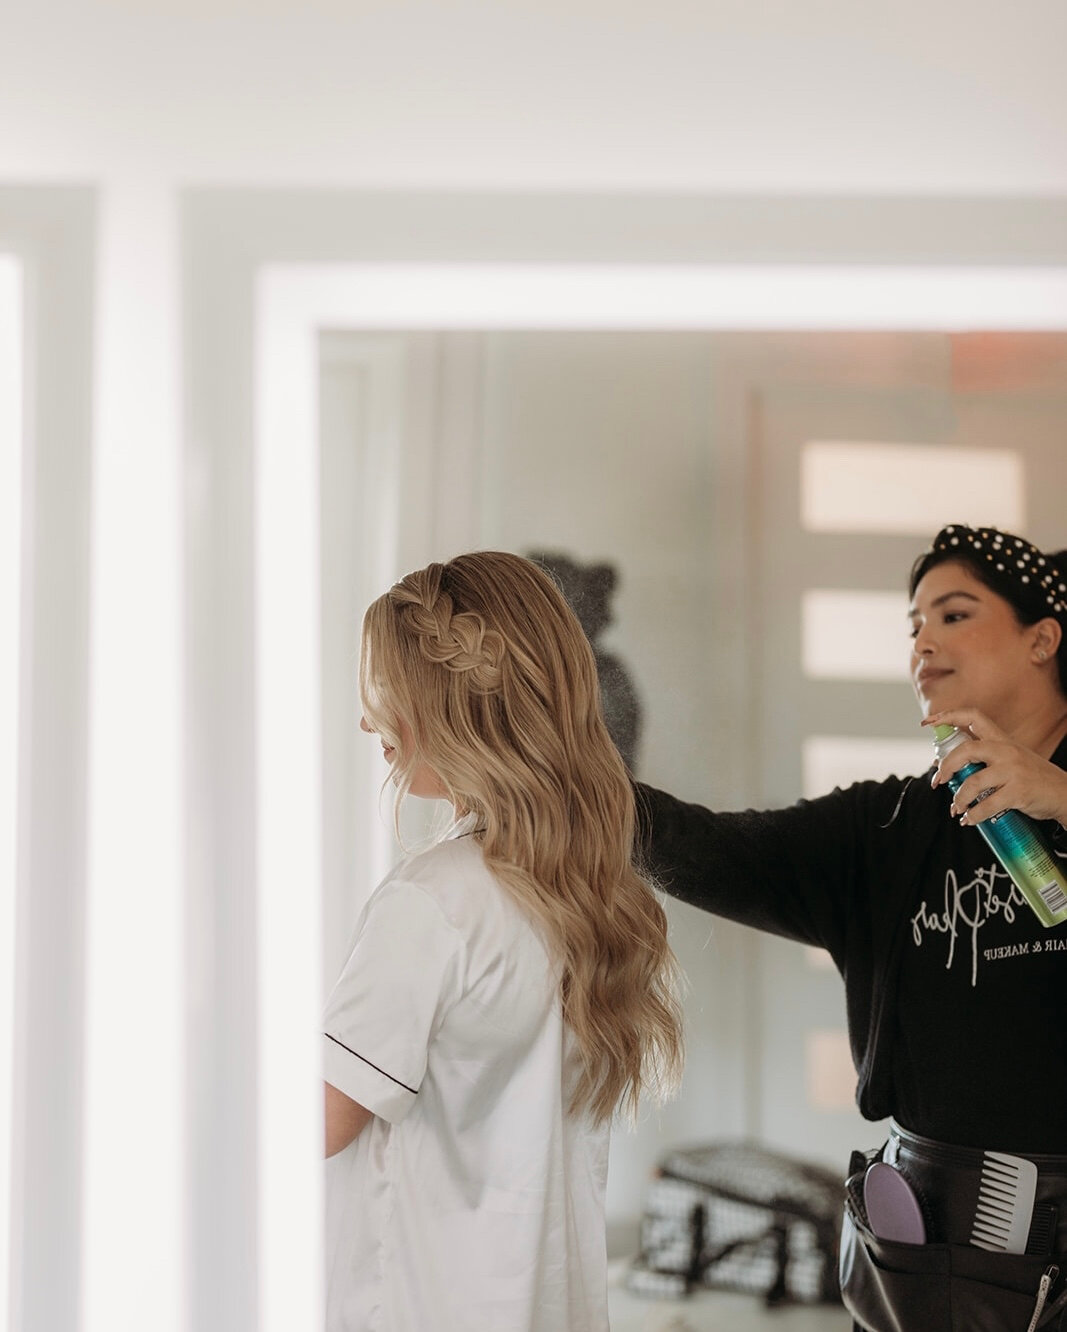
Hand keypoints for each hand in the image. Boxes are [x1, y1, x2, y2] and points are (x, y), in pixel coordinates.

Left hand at [924, 709, 1066, 827]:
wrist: (1064, 794)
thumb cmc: (1032, 778)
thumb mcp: (1011, 758)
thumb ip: (986, 757)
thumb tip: (949, 766)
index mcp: (1002, 739)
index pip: (973, 716)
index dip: (947, 716)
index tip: (927, 723)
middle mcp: (1006, 750)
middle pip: (965, 750)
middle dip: (946, 766)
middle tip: (939, 780)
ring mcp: (1013, 771)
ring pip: (972, 783)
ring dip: (958, 799)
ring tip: (956, 808)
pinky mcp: (1018, 792)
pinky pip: (987, 806)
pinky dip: (973, 816)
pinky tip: (970, 820)